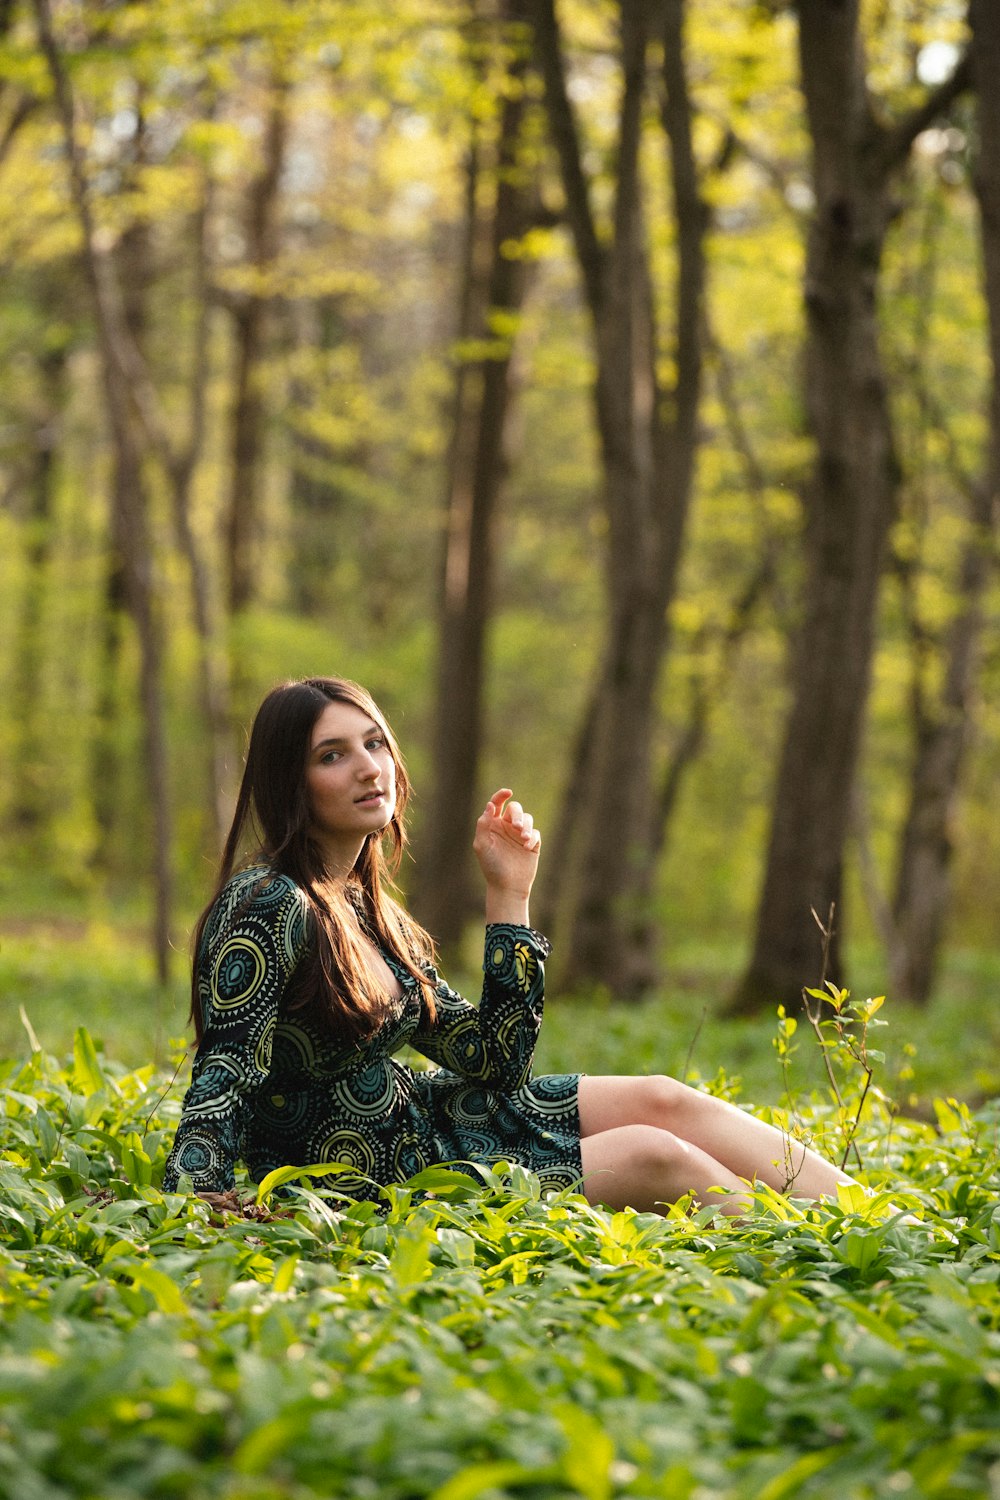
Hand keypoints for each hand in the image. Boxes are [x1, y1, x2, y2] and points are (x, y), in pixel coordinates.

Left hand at [473, 789, 540, 922]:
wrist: (507, 886)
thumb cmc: (491, 866)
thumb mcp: (482, 845)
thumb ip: (483, 824)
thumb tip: (489, 805)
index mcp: (493, 825)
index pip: (497, 804)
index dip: (501, 795)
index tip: (508, 792)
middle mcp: (506, 827)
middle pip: (515, 809)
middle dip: (517, 815)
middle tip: (515, 827)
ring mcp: (520, 835)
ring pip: (527, 819)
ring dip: (526, 826)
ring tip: (522, 838)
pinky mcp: (532, 844)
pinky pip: (535, 833)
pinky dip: (532, 838)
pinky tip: (527, 848)